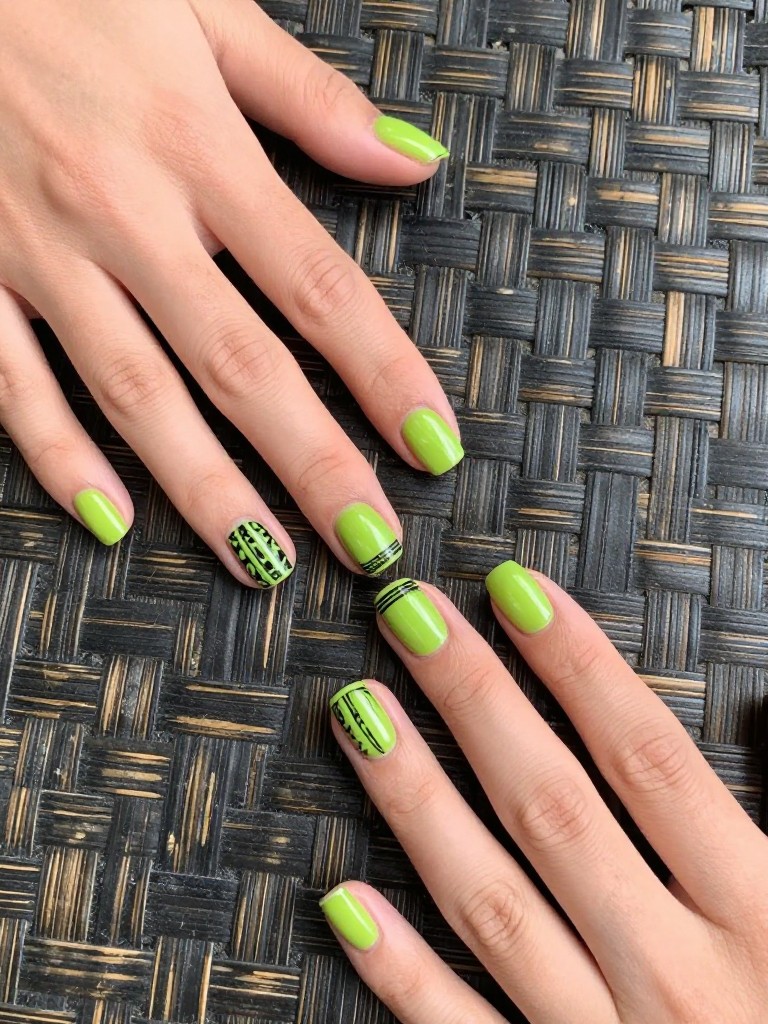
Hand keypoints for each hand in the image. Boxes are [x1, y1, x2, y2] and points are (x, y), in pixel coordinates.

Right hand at [0, 0, 460, 584]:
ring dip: (206, 489)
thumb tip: (412, 157)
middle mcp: (126, 216)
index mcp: (197, 146)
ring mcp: (40, 255)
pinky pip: (12, 386)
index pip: (319, 286)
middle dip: (313, 463)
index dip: (384, 373)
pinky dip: (59, 457)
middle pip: (241, 365)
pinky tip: (110, 520)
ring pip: (136, 396)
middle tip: (371, 544)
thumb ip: (308, 96)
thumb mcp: (199, 7)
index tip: (432, 445)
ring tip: (266, 561)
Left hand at [322, 565, 767, 1022]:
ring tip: (356, 711)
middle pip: (553, 808)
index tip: (514, 590)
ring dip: (417, 801)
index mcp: (766, 919)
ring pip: (492, 903)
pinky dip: (402, 974)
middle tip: (409, 616)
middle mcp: (676, 975)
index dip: (577, 666)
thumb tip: (766, 708)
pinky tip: (342, 904)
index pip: (648, 759)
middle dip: (476, 701)